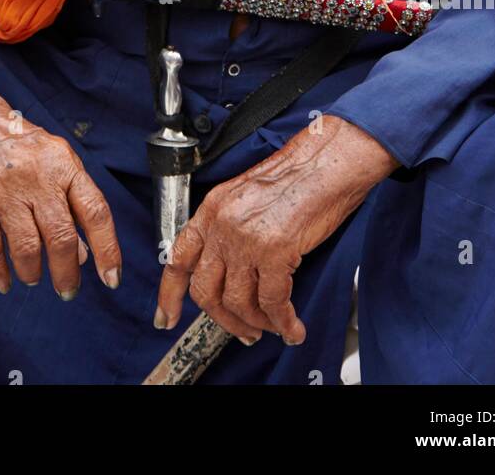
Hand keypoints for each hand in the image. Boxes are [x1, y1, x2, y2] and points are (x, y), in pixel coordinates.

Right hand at [0, 61, 121, 298]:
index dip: (107, 249)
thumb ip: (70, 202)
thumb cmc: (17, 146)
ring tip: (33, 277)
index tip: (111, 278)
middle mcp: (36, 174)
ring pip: (27, 247)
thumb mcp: (52, 162)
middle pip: (60, 235)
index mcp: (63, 163)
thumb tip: (84, 254)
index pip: (94, 210)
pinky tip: (4, 281)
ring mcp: (2, 188)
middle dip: (66, 273)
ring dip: (33, 272)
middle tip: (67, 289)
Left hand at [154, 115, 397, 344]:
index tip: (167, 318)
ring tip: (273, 328)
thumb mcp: (247, 196)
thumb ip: (230, 227)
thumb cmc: (297, 176)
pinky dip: (284, 322)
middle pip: (206, 291)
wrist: (326, 162)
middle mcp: (222, 224)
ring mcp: (246, 239)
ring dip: (256, 324)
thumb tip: (230, 269)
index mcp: (212, 209)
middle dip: (224, 320)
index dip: (170, 294)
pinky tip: (293, 327)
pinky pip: (273, 303)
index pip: (179, 258)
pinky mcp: (275, 252)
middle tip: (243, 331)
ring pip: (238, 303)